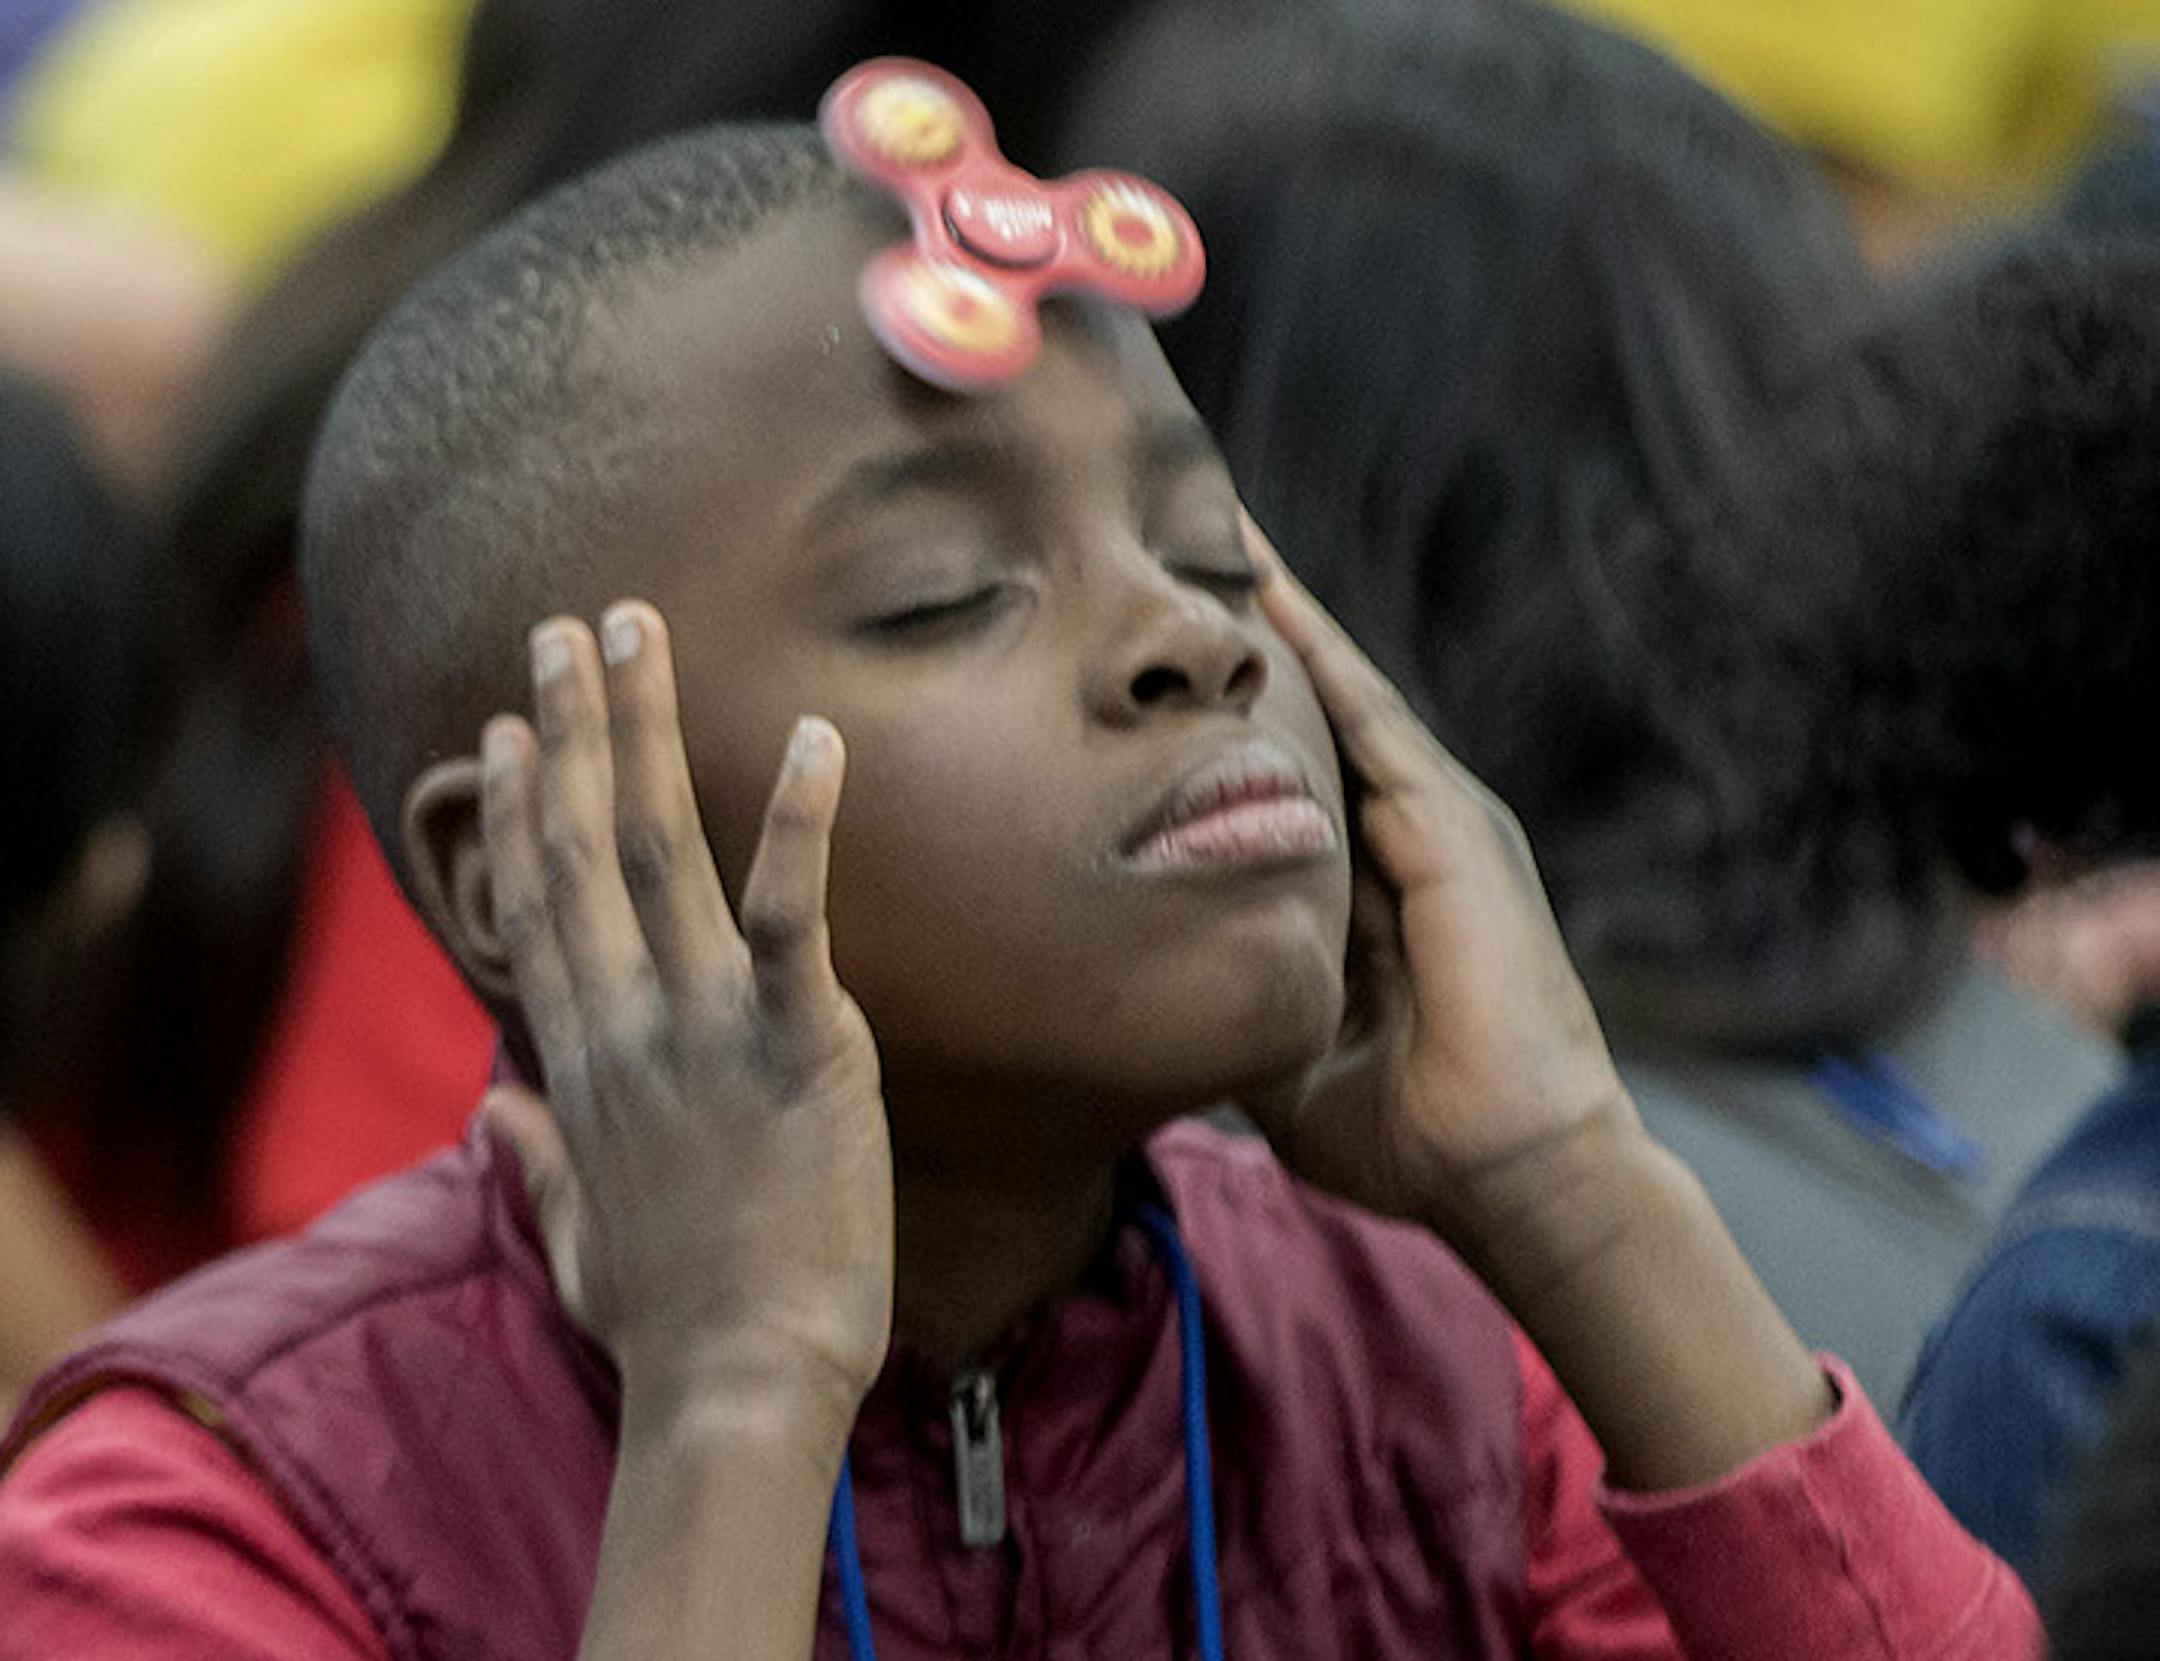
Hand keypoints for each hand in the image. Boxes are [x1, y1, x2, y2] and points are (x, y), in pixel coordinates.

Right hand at [478, 602, 891, 1421]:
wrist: (740, 1384)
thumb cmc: (669, 1320)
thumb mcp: (576, 1235)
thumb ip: (535, 1156)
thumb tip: (496, 1112)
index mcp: (579, 1058)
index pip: (538, 901)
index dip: (524, 803)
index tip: (513, 724)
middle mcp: (624, 1019)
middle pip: (583, 843)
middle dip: (576, 724)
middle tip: (570, 625)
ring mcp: (701, 1023)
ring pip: (658, 845)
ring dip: (645, 726)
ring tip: (636, 628)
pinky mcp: (796, 1041)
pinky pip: (789, 910)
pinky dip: (800, 820)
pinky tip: (815, 735)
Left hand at [1242, 523, 1639, 1264]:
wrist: (1511, 1174)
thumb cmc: (1410, 1133)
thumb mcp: (1289, 1057)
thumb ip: (1238, 1001)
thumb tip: (1154, 985)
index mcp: (1368, 884)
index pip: (1289, 772)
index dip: (1236, 708)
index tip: (1169, 649)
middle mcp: (1403, 835)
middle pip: (1316, 708)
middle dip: (1257, 629)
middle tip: (1179, 538)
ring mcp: (1435, 820)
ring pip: (1341, 690)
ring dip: (1281, 611)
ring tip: (1216, 530)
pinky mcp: (1452, 827)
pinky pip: (1371, 720)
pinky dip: (1317, 652)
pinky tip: (1261, 591)